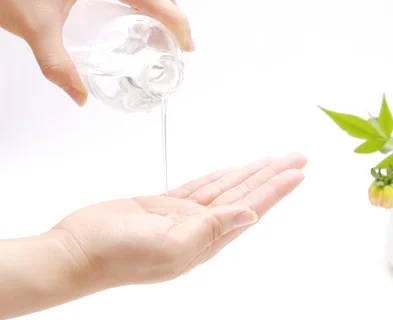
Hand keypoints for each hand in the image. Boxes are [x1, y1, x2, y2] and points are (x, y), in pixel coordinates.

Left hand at [0, 0, 193, 105]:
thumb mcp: (35, 30)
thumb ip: (58, 67)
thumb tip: (80, 96)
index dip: (176, 21)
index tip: (186, 45)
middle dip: (177, 17)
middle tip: (182, 47)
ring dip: (165, 9)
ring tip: (167, 39)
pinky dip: (149, 4)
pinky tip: (143, 25)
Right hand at [50, 153, 306, 289]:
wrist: (76, 252)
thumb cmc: (117, 254)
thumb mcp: (171, 245)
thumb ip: (213, 229)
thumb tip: (250, 216)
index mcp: (206, 239)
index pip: (251, 207)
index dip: (276, 189)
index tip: (297, 171)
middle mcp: (200, 228)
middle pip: (245, 195)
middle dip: (271, 176)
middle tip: (295, 158)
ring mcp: (182, 217)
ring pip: (226, 189)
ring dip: (249, 174)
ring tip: (272, 161)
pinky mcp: (163, 206)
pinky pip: (200, 187)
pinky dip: (219, 178)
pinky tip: (232, 171)